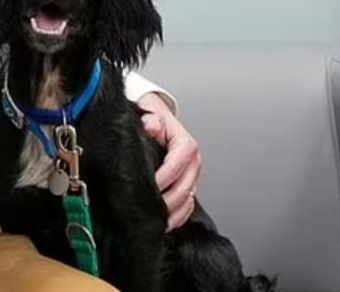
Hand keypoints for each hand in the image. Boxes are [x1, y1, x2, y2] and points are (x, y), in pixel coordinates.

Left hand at [137, 92, 201, 231]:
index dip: (162, 179)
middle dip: (166, 202)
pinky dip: (179, 216)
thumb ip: (151, 121)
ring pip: (188, 200)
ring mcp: (192, 175)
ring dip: (173, 214)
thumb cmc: (152, 119)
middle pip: (184, 188)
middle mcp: (193, 162)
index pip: (176, 166)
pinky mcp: (188, 185)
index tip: (146, 188)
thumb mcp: (150, 115)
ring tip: (157, 223)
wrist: (157, 118)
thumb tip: (152, 127)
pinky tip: (167, 223)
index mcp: (185, 145)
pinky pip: (188, 205)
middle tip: (148, 210)